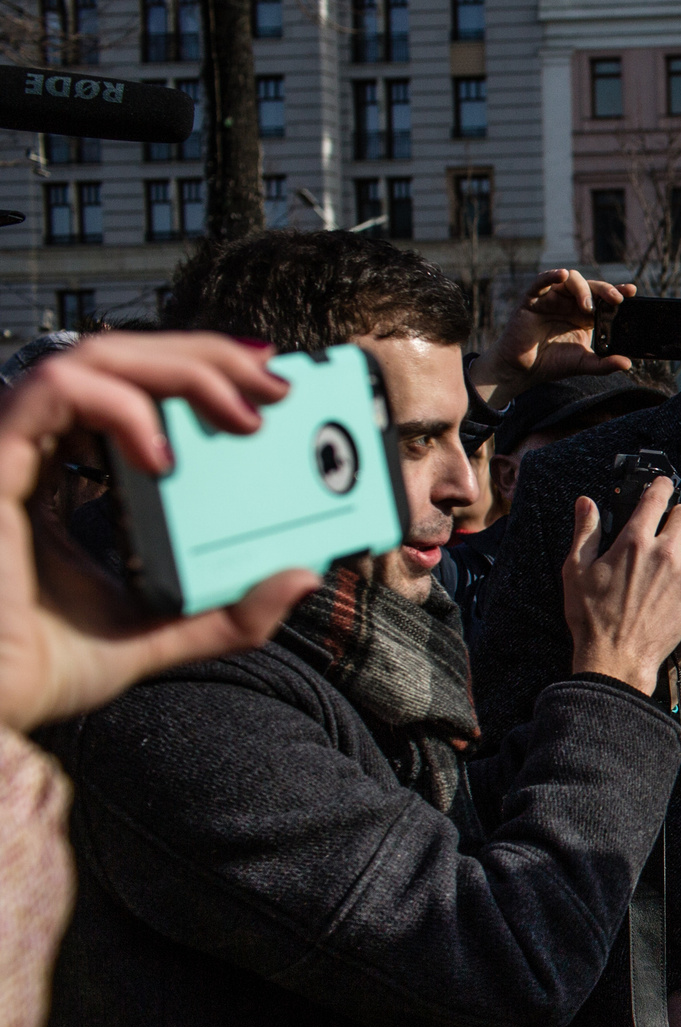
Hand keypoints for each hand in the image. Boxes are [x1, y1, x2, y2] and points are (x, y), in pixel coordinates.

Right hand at [0, 333, 318, 731]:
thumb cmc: (36, 670)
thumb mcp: (158, 633)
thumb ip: (227, 612)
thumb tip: (304, 577)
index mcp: (70, 480)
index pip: (135, 394)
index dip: (199, 370)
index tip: (268, 383)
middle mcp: (40, 455)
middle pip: (122, 359)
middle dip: (208, 357)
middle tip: (277, 383)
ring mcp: (12, 452)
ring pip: (92, 356)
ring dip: (180, 367)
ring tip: (244, 412)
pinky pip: (53, 390)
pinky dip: (120, 405)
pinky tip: (165, 455)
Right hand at [467, 269, 637, 409]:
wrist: (523, 370)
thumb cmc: (552, 363)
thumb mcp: (583, 363)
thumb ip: (604, 363)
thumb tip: (627, 364)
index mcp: (584, 315)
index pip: (604, 299)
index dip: (618, 291)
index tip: (632, 291)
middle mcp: (569, 303)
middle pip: (590, 286)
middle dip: (605, 290)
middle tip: (617, 299)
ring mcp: (551, 299)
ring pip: (569, 279)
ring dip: (582, 288)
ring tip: (588, 306)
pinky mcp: (532, 300)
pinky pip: (541, 282)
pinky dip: (551, 275)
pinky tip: (561, 274)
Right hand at [563, 478, 680, 694]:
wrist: (616, 658)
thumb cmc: (592, 617)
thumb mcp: (576, 570)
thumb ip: (585, 531)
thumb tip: (586, 502)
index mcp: (634, 540)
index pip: (658, 496)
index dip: (661, 485)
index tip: (662, 485)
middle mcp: (664, 552)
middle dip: (677, 516)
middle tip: (666, 528)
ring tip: (672, 557)